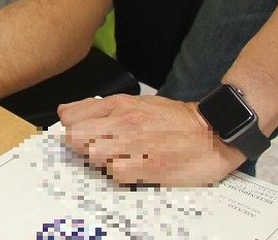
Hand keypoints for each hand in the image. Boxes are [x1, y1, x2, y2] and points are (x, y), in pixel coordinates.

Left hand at [58, 94, 246, 185]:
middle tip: (95, 148)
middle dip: (80, 145)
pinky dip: (118, 175)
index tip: (79, 134)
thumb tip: (65, 112)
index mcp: (119, 105)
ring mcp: (136, 145)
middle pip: (76, 137)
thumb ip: (99, 107)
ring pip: (93, 155)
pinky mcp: (149, 167)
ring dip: (99, 161)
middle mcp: (124, 122)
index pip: (71, 117)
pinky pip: (115, 174)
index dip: (71, 128)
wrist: (213, 131)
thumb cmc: (174, 119)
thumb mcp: (135, 102)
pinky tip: (130, 170)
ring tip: (116, 159)